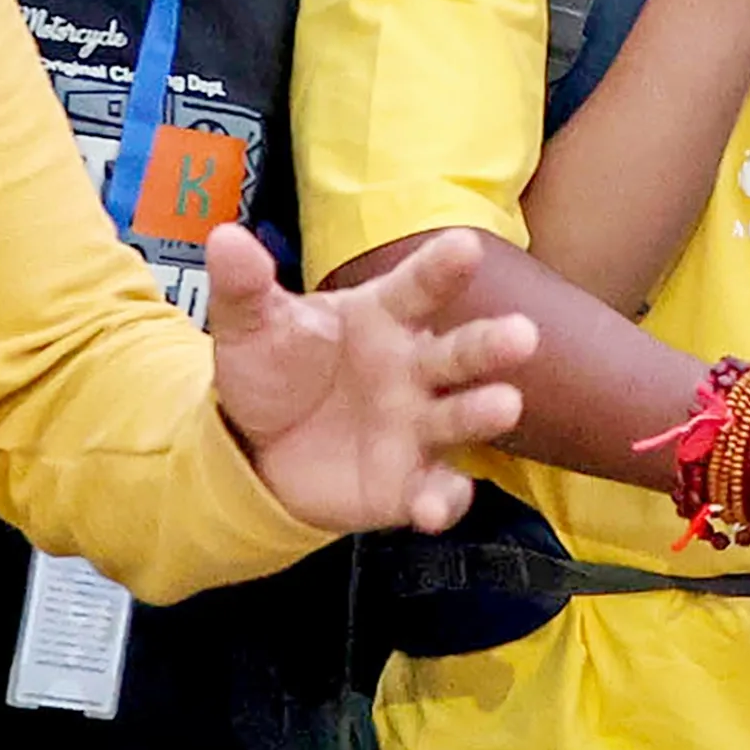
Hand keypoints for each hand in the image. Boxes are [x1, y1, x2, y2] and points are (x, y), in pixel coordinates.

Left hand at [206, 223, 529, 536]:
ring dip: (484, 412)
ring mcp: (417, 427)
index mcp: (384, 317)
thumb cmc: (275, 371)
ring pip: (460, 417)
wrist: (257, 450)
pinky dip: (442, 501)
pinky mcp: (409, 482)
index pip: (418, 287)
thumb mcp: (251, 327)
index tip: (466, 247)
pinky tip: (435, 510)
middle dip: (491, 344)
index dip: (443, 268)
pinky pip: (435, 490)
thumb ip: (246, 288)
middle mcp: (414, 369)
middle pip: (460, 352)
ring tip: (506, 406)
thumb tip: (225, 239)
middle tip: (523, 335)